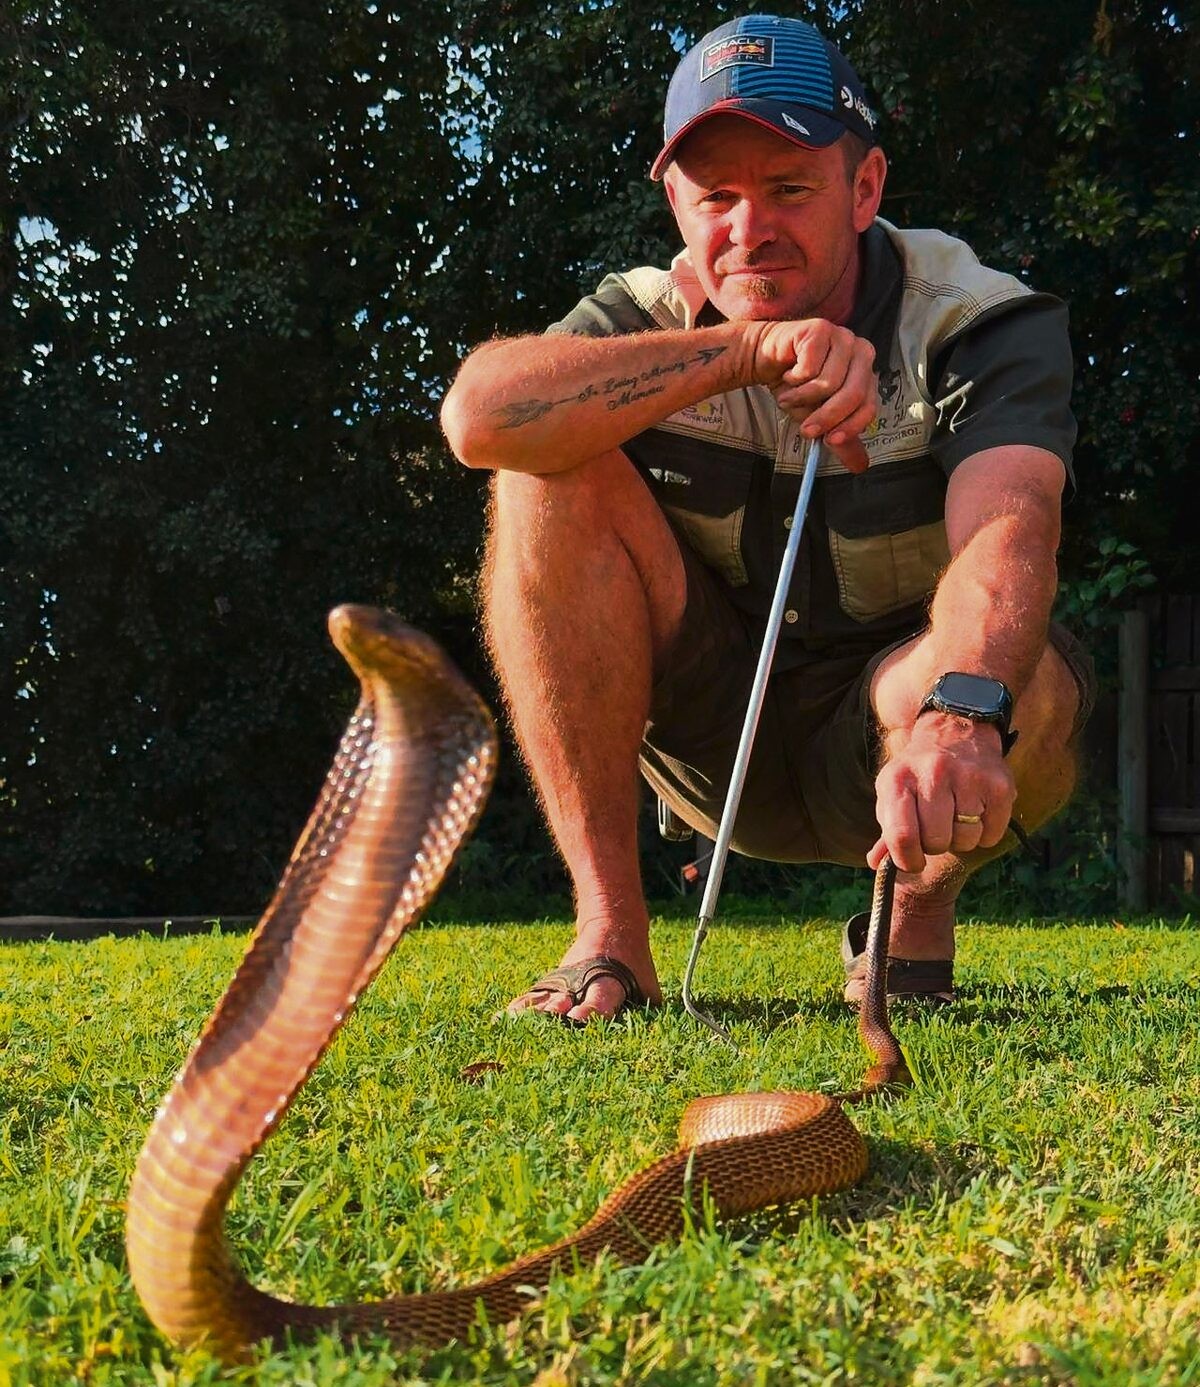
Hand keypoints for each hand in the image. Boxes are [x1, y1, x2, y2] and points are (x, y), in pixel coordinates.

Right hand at [751, 319, 877, 473]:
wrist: (765, 360)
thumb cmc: (796, 387)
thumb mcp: (818, 418)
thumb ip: (840, 439)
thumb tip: (860, 467)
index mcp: (866, 372)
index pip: (868, 405)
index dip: (850, 426)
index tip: (829, 442)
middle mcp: (860, 351)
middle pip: (852, 394)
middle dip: (826, 417)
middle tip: (805, 430)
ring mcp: (842, 337)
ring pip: (828, 382)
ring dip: (802, 398)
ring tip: (788, 397)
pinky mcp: (820, 329)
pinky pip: (811, 367)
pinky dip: (794, 379)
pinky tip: (787, 374)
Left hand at [867, 713, 1015, 872]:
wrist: (955, 730)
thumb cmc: (918, 772)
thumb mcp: (894, 791)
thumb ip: (888, 829)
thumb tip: (876, 863)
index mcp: (898, 779)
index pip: (902, 836)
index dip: (907, 860)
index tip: (912, 861)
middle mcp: (933, 774)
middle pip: (936, 842)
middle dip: (935, 845)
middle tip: (936, 829)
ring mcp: (969, 777)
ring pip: (965, 840)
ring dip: (961, 839)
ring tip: (955, 817)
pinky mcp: (999, 785)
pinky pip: (991, 834)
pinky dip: (984, 833)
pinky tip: (976, 812)